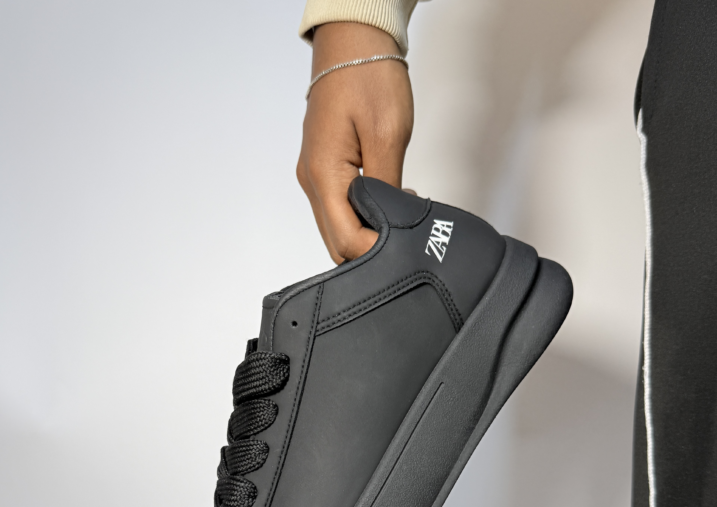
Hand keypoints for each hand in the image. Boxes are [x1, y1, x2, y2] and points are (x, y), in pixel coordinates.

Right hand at [297, 22, 413, 263]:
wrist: (354, 42)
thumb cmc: (369, 78)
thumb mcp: (388, 136)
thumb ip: (387, 189)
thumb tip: (391, 226)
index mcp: (323, 174)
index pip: (344, 240)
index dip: (375, 253)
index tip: (405, 249)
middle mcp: (311, 181)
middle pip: (336, 242)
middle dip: (369, 249)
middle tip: (405, 241)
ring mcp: (313, 176)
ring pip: (336, 228)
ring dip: (365, 233)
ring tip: (399, 222)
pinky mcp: (322, 169)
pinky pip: (337, 208)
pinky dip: (361, 216)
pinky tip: (386, 206)